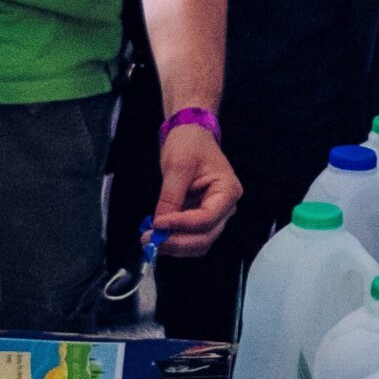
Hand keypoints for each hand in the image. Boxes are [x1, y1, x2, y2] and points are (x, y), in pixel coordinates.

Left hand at [146, 125, 240, 256]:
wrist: (190, 133)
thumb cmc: (188, 144)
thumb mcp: (177, 166)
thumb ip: (170, 196)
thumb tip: (160, 225)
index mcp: (227, 191)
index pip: (206, 219)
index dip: (181, 225)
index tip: (157, 224)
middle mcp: (226, 207)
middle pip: (205, 236)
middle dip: (177, 241)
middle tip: (150, 240)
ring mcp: (215, 214)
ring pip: (199, 241)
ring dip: (176, 245)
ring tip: (151, 240)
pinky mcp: (202, 216)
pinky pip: (192, 235)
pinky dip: (177, 240)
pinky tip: (159, 236)